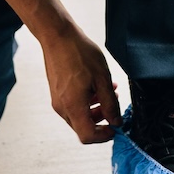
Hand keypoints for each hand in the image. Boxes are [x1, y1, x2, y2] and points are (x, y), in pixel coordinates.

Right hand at [40, 24, 121, 143]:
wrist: (58, 36)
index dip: (103, 136)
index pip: (87, 136)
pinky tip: (97, 87)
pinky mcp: (56, 92)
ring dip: (96, 109)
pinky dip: (87, 101)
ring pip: (79, 116)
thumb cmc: (79, 53)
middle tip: (114, 106)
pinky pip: (73, 105)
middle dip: (102, 119)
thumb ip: (110, 104)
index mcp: (73, 106)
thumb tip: (116, 121)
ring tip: (109, 92)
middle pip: (83, 127)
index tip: (115, 127)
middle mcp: (62, 107)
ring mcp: (57, 100)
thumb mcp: (103, 78)